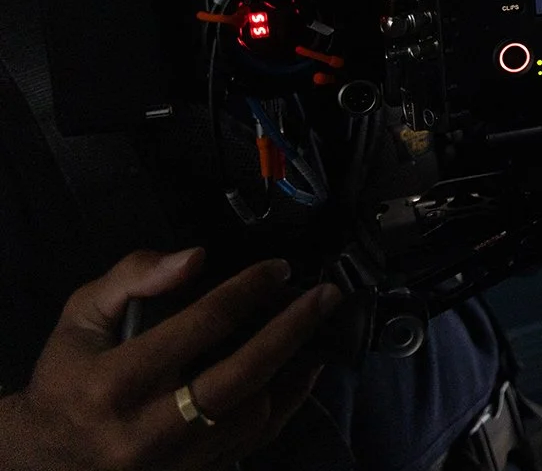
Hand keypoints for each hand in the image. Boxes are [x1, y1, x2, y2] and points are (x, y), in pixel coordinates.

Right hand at [0, 248, 342, 470]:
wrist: (47, 455)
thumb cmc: (69, 375)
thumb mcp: (81, 315)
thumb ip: (133, 277)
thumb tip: (195, 258)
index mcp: (118, 380)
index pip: (201, 325)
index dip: (248, 290)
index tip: (279, 268)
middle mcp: (149, 426)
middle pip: (240, 375)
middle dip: (292, 329)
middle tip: (326, 295)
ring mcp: (175, 459)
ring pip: (252, 415)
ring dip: (292, 368)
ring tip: (316, 328)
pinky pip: (252, 441)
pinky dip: (286, 405)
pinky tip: (303, 371)